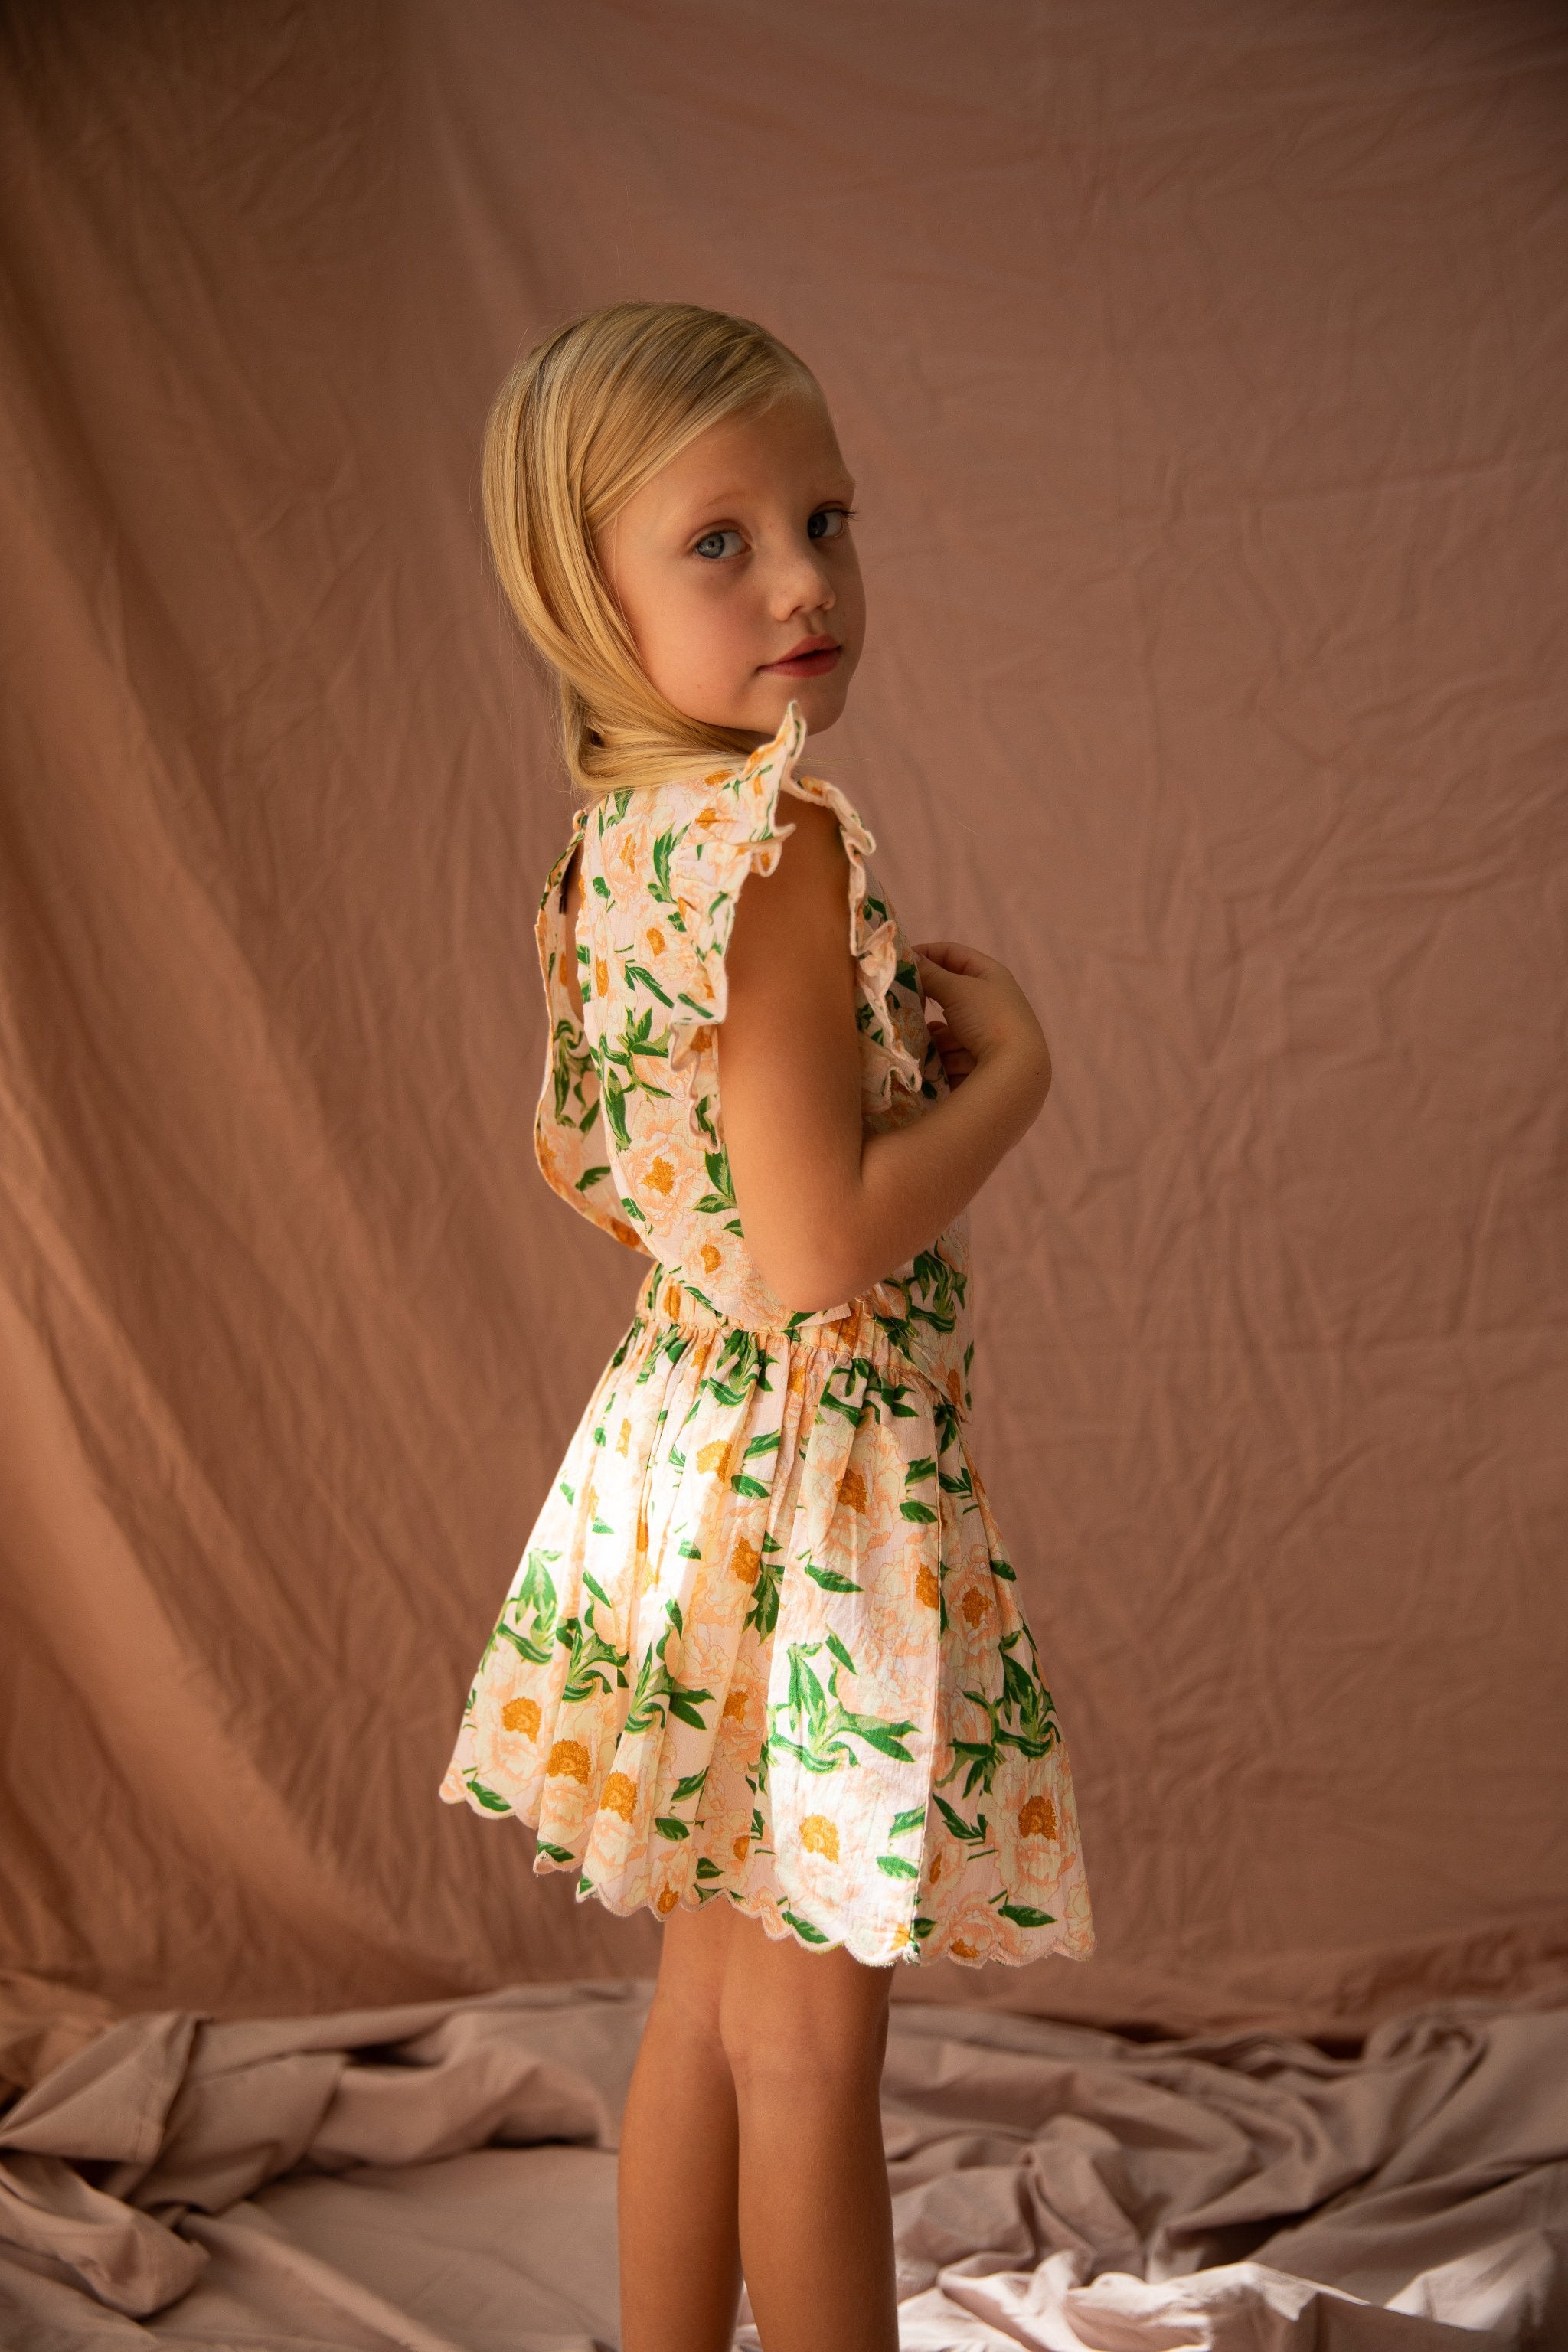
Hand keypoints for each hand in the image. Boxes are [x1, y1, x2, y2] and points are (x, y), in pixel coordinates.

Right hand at [912, 940, 1050, 1099]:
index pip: (954, 954)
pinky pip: (952, 1049)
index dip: (927, 953)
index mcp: (992, 975)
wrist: (1015, 1070)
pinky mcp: (982, 1057)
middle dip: (926, 997)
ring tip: (913, 1035)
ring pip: (948, 1024)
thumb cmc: (989, 1019)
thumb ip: (931, 974)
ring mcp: (988, 1031)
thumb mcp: (957, 990)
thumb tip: (910, 959)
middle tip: (899, 999)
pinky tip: (928, 1059)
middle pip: (950, 992)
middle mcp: (992, 1000)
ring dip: (932, 1031)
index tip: (899, 962)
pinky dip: (940, 1052)